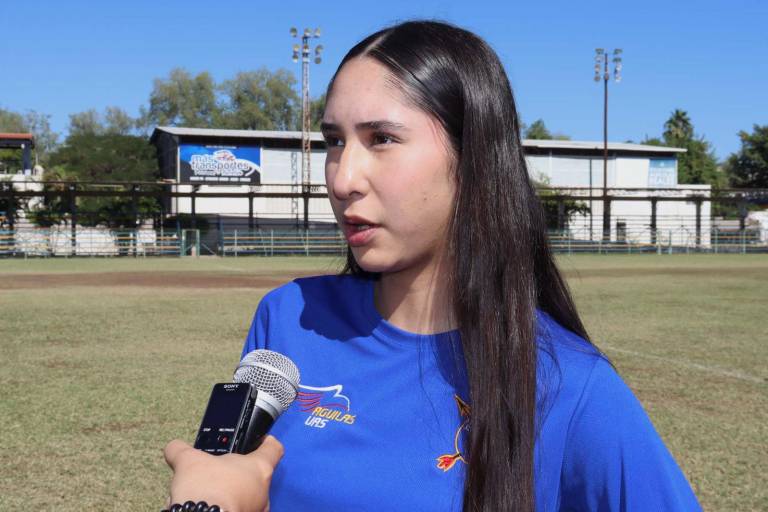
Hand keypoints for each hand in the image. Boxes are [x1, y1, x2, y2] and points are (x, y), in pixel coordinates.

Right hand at [163, 436, 283, 511]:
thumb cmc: (207, 489)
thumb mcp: (188, 461)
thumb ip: (181, 450)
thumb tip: (173, 448)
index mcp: (258, 467)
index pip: (273, 448)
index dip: (265, 442)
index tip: (258, 441)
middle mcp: (263, 491)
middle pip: (256, 476)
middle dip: (236, 474)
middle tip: (217, 473)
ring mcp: (256, 510)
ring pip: (247, 497)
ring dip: (230, 494)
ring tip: (207, 494)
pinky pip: (238, 511)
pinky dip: (224, 509)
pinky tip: (207, 508)